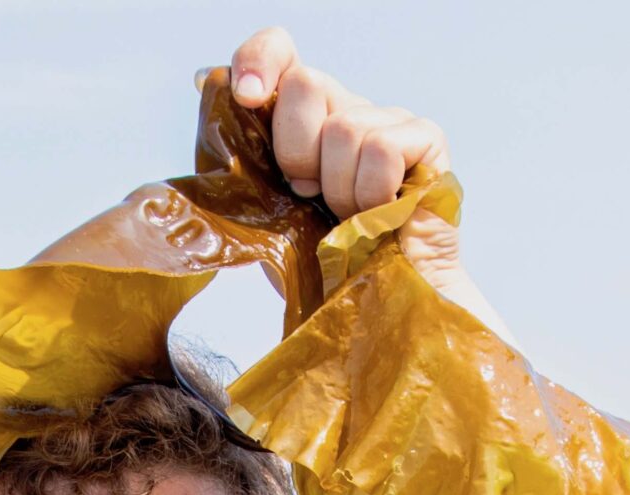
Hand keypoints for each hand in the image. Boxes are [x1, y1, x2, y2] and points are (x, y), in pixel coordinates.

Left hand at [222, 27, 490, 323]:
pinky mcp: (427, 141)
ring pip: (346, 127)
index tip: (249, 99)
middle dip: (296, 152)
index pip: (279, 50)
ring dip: (338, 190)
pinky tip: (378, 215)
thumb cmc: (316, 263)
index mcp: (303, 119)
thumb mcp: (260, 208)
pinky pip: (383, 149)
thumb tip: (203, 80)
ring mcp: (390, 120)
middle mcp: (345, 108)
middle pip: (307, 82)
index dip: (260, 60)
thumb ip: (235, 151)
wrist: (369, 308)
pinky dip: (370, 194)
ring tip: (348, 217)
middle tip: (308, 194)